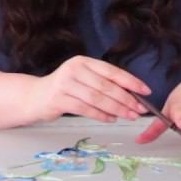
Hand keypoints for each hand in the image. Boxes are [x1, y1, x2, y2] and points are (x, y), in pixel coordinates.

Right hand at [25, 56, 150, 123]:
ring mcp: (65, 84)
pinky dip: (101, 115)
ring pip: (97, 98)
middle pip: (106, 86)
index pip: (112, 71)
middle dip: (126, 99)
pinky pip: (85, 109)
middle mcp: (74, 69)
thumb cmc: (64, 89)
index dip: (131, 81)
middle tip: (140, 109)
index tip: (146, 91)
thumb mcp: (83, 79)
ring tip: (129, 116)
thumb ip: (102, 83)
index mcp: (83, 61)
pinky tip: (111, 119)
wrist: (35, 97)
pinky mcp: (59, 99)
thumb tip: (131, 95)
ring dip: (116, 109)